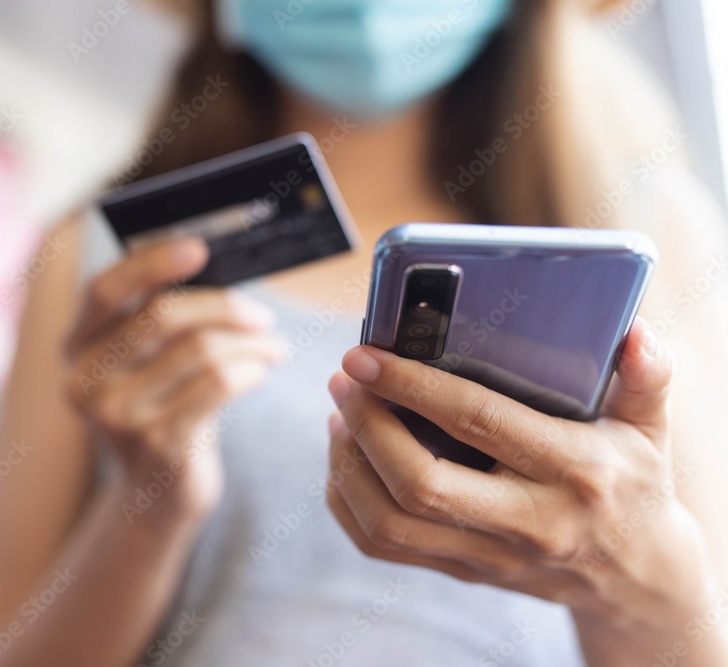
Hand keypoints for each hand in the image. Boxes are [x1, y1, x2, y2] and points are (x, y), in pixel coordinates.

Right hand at [65, 238, 283, 524]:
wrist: (156, 497)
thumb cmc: (162, 411)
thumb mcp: (145, 365)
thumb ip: (159, 320)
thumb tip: (217, 265)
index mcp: (77, 347)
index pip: (103, 289)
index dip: (150, 263)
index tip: (199, 249)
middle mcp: (86, 380)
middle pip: (162, 315)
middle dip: (225, 307)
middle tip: (262, 315)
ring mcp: (118, 416)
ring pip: (200, 349)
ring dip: (251, 342)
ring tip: (272, 347)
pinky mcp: (157, 443)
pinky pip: (219, 384)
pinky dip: (251, 370)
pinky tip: (261, 372)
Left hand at [325, 318, 716, 633]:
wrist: (636, 578)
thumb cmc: (635, 484)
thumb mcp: (651, 428)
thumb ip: (647, 377)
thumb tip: (634, 333)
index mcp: (573, 471)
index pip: (478, 421)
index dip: (412, 385)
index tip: (366, 354)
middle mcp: (529, 522)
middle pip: (420, 483)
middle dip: (367, 425)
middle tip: (344, 379)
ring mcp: (491, 556)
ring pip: (391, 523)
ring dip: (348, 465)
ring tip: (340, 413)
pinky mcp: (464, 572)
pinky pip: (384, 547)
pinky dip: (349, 502)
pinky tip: (346, 459)